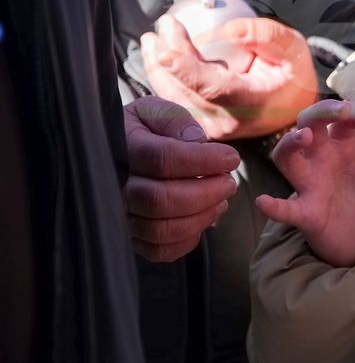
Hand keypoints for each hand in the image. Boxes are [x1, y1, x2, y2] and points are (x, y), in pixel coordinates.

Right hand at [123, 96, 240, 261]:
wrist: (123, 149)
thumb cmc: (146, 129)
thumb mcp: (157, 111)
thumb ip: (176, 121)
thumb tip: (197, 140)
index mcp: (123, 147)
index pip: (162, 159)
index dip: (203, 160)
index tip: (231, 158)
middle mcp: (114, 185)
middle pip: (160, 200)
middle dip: (205, 193)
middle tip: (229, 183)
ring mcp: (120, 215)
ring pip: (160, 229)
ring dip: (201, 217)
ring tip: (222, 201)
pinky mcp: (131, 236)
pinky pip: (158, 250)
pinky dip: (188, 239)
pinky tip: (204, 218)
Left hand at [141, 15, 317, 140]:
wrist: (296, 108)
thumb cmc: (294, 76)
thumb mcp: (292, 48)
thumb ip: (264, 35)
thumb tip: (227, 29)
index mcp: (251, 102)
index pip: (211, 87)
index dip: (185, 67)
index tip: (165, 43)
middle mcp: (226, 121)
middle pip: (182, 91)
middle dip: (164, 57)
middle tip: (162, 25)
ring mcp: (211, 128)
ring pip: (171, 99)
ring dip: (156, 68)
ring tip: (152, 39)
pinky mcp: (201, 126)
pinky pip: (173, 103)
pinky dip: (162, 79)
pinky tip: (157, 58)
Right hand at [255, 84, 354, 266]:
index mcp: (341, 143)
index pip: (344, 117)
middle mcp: (320, 157)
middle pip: (307, 123)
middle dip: (322, 112)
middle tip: (344, 112)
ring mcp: (310, 184)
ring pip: (286, 158)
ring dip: (290, 145)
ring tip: (304, 137)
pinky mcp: (307, 213)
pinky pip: (286, 209)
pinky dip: (275, 207)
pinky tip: (265, 201)